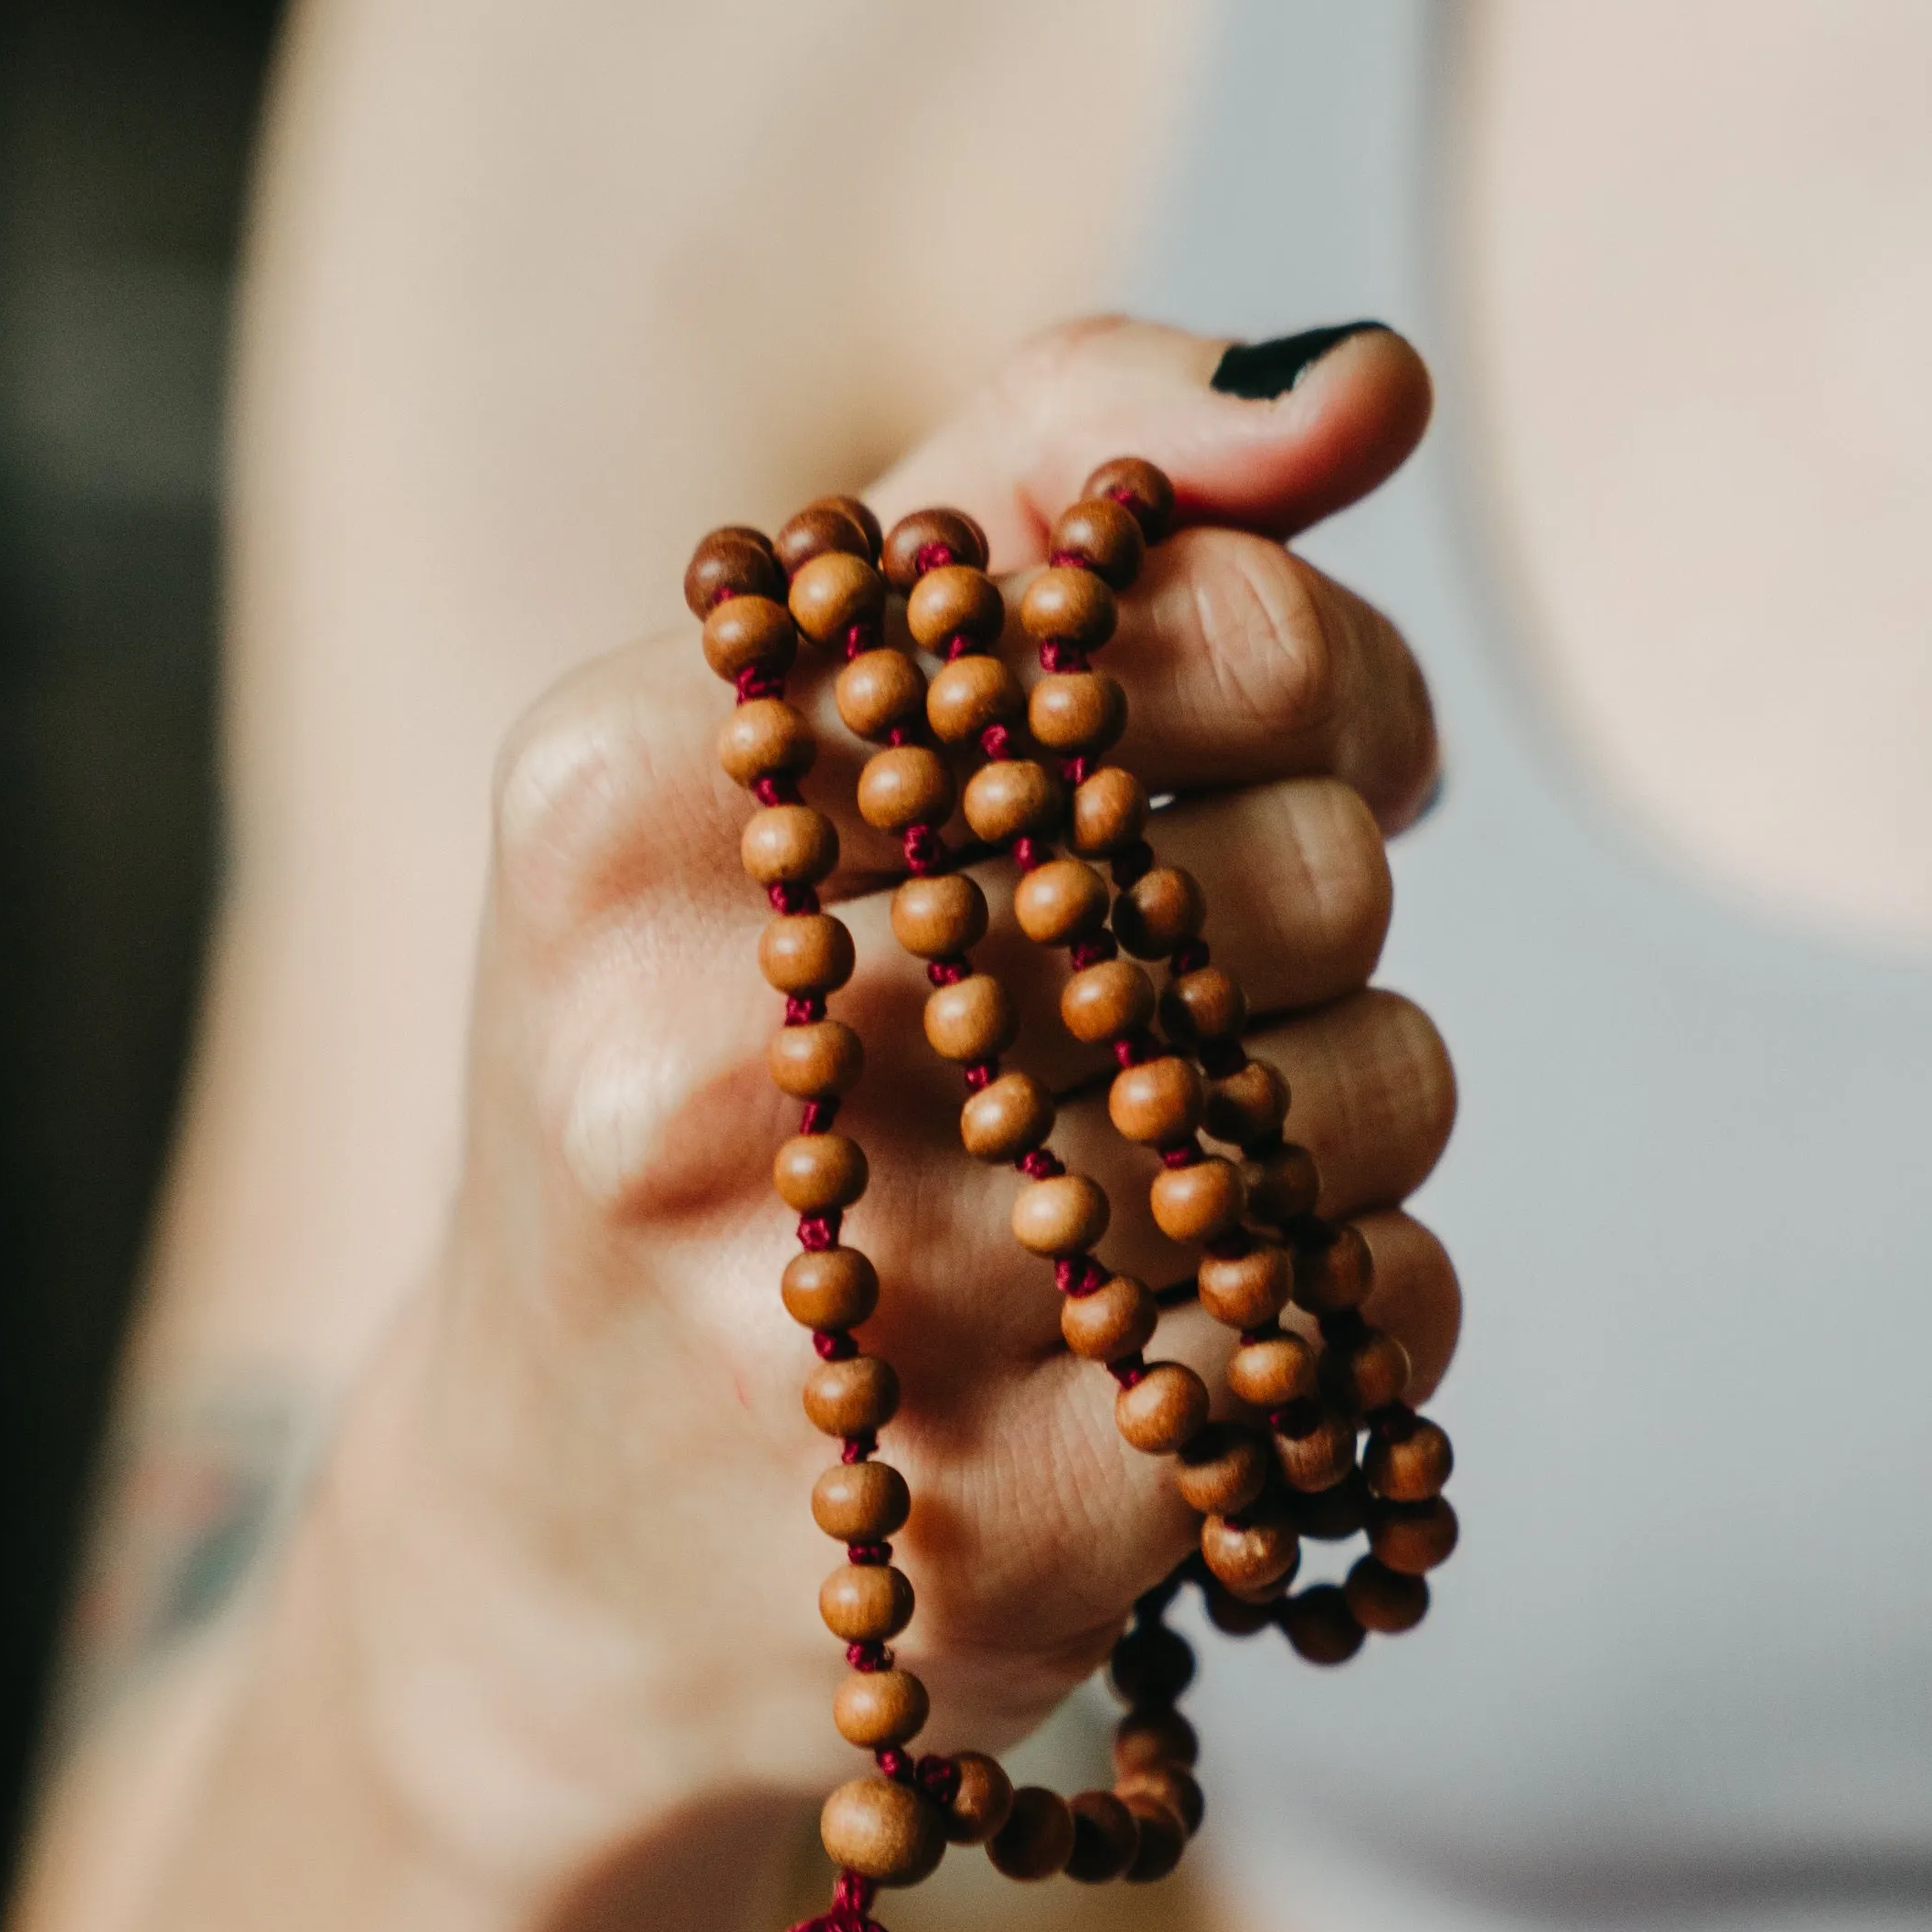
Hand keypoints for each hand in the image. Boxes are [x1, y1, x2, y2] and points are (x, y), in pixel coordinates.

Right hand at [341, 316, 1457, 1886]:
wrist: (552, 1551)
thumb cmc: (691, 1070)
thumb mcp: (757, 741)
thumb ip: (1033, 496)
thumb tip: (1366, 379)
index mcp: (627, 816)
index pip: (1193, 631)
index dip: (1322, 665)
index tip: (1280, 735)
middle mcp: (701, 1071)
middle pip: (1308, 867)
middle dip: (1314, 895)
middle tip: (1198, 964)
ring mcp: (855, 1329)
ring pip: (1372, 1097)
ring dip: (1343, 1106)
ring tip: (1162, 1152)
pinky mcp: (1011, 1540)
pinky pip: (1379, 1323)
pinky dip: (1347, 1301)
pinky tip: (1180, 1319)